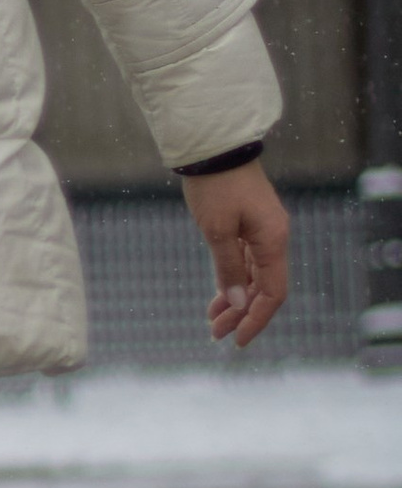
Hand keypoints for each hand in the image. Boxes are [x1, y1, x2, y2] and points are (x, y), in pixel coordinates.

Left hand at [180, 162, 288, 349]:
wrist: (213, 148)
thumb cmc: (215, 186)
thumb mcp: (217, 231)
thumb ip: (228, 268)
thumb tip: (237, 304)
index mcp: (273, 240)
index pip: (272, 292)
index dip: (256, 319)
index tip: (237, 340)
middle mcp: (274, 238)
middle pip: (264, 288)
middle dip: (241, 313)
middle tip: (215, 334)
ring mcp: (262, 231)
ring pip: (254, 276)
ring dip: (236, 299)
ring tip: (213, 321)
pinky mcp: (249, 225)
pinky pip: (246, 262)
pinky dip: (233, 280)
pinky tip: (218, 295)